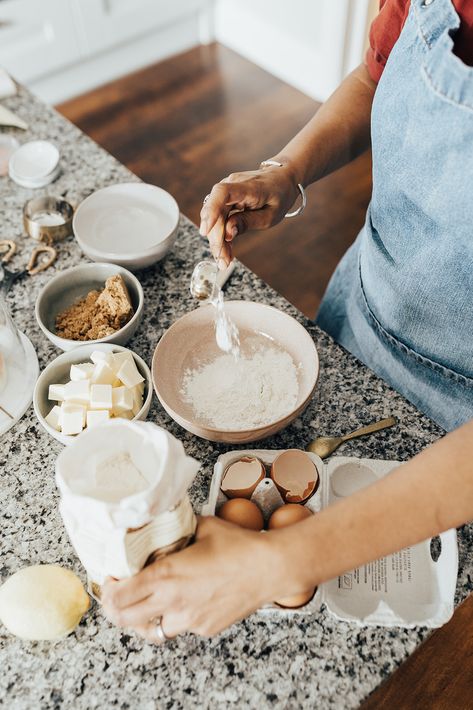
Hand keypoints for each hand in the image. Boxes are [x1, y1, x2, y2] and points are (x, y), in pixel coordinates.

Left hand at [101, 516, 283, 640]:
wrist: (271, 567)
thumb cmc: (239, 545)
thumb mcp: (203, 526)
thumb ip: (178, 528)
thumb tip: (166, 521)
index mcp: (166, 575)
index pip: (119, 596)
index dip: (108, 590)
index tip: (112, 578)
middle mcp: (173, 602)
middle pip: (126, 621)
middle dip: (117, 609)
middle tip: (120, 595)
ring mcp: (190, 620)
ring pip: (152, 630)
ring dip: (145, 618)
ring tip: (149, 602)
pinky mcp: (205, 628)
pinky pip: (181, 627)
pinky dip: (176, 617)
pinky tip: (186, 599)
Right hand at [199, 163, 298, 267]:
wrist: (282, 180)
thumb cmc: (279, 196)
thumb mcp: (270, 215)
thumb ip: (248, 222)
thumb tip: (228, 233)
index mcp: (247, 186)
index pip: (222, 193)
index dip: (211, 211)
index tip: (205, 231)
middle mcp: (232, 185)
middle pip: (216, 212)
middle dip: (216, 239)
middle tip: (222, 260)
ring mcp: (227, 192)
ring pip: (215, 218)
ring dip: (217, 240)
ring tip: (224, 260)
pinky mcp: (226, 200)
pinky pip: (219, 218)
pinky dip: (221, 235)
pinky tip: (225, 250)